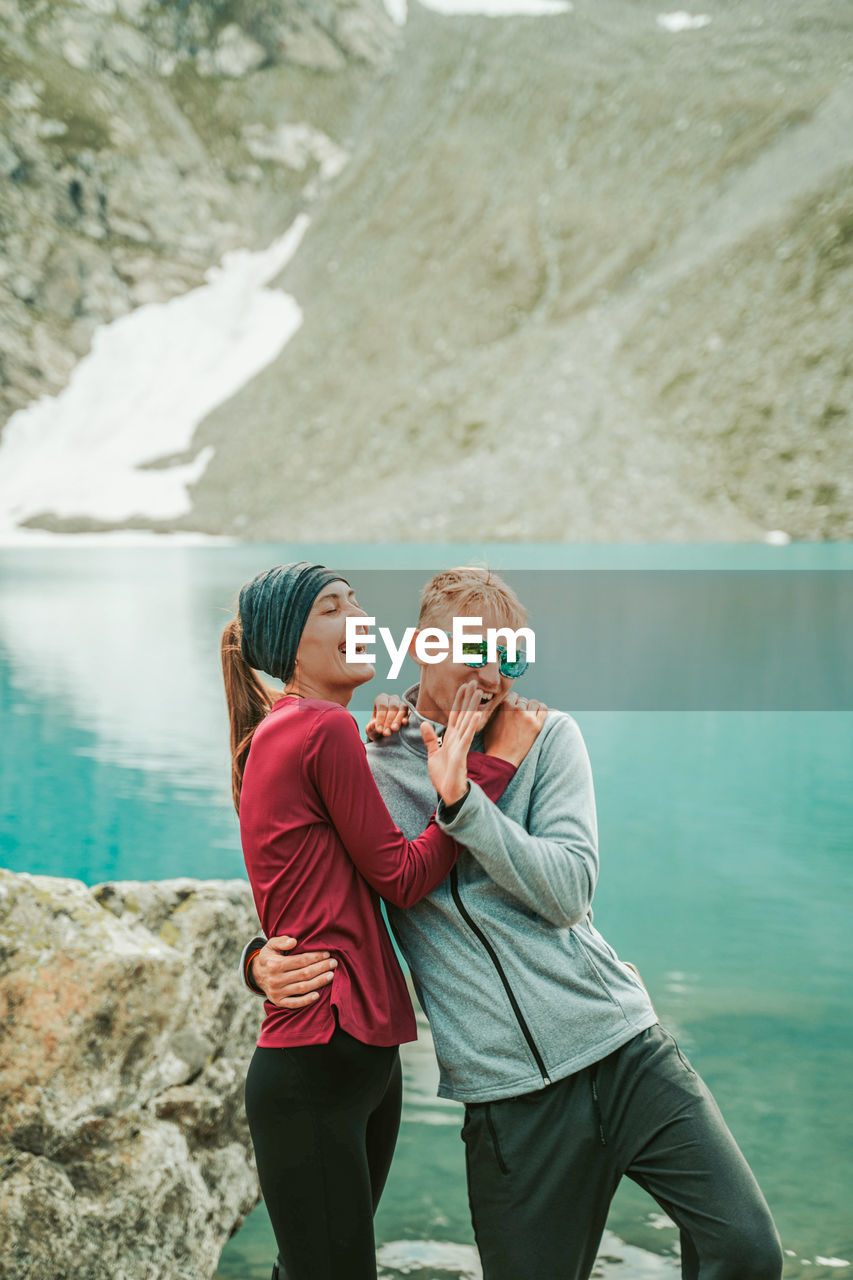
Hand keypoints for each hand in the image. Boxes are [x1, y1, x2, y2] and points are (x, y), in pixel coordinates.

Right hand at [251, 936, 337, 1008]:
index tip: (327, 953)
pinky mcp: (279, 1002)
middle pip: (304, 974)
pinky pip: (294, 1003)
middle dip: (321, 968)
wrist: (256, 975)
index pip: (300, 960)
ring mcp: (277, 993)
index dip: (315, 957)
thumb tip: (293, 941)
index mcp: (275, 965)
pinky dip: (306, 1000)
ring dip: (319, 982)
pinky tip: (318, 995)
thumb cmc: (269, 957)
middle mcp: (276, 980)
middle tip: (334, 963)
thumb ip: (281, 941)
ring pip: (302, 988)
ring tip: (331, 975)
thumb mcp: (271, 945)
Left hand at [365, 693, 408, 740]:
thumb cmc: (377, 729)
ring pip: (402, 708)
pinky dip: (407, 718)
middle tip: (386, 733)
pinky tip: (404, 723)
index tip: (379, 730)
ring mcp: (402, 704)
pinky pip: (410, 712)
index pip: (382, 705)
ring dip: (398, 719)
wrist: (385, 733)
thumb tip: (374, 724)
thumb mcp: (371, 729)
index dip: (381, 718)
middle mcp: (392, 699)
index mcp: (381, 699)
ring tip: (394, 729)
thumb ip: (370, 727)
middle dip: (389, 720)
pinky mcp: (410, 711)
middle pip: (393, 706)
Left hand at [421, 682, 483, 805]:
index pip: (456, 715)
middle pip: (464, 714)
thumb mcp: (433, 754)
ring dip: (473, 707)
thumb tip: (424, 724)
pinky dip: (471, 725)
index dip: (459, 701)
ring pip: (468, 722)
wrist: (448, 793)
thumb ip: (430, 739)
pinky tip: (477, 714)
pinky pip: (467, 737)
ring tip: (478, 692)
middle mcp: (458, 739)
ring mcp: (461, 745)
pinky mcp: (461, 754)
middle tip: (474, 682)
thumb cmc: (443, 776)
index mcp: (451, 738)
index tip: (463, 687)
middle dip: (468, 699)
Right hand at [483, 692, 547, 766]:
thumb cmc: (494, 742)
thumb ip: (497, 710)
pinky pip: (543, 709)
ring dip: (531, 708)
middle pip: (523, 700)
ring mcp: (528, 717)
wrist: (503, 758)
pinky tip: (537, 715)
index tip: (512, 710)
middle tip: (519, 717)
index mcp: (504, 706)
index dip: (512, 702)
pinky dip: (541, 710)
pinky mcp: (537, 725)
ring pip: (533, 703)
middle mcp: (517, 709)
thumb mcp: (490, 722)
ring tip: (528, 716)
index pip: (512, 696)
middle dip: (521, 707)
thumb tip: (502, 703)